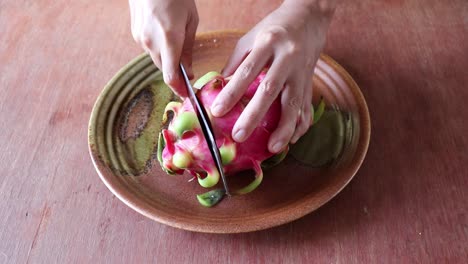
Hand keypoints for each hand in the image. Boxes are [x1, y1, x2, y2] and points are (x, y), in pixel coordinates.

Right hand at [129, 0, 197, 96]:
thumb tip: (189, 72)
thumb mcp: (191, 21)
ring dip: (167, 60)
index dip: (179, 90)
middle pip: (164, 70)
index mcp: (169, 39)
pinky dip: (159, 49)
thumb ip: (188, 49)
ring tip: (177, 47)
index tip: (187, 95)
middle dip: (176, 75)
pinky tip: (165, 36)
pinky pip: (150, 49)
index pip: (171, 77)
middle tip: (188, 76)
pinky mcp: (135, 34)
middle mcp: (152, 42)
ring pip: (157, 60)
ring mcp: (140, 39)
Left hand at [210, 0, 336, 152]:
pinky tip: (292, 139)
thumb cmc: (274, 28)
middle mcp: (287, 57)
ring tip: (272, 148)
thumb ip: (235, 61)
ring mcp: (302, 71)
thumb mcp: (251, 37)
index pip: (247, 71)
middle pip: (270, 90)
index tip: (217, 111)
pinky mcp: (310, 81)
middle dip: (254, 116)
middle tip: (239, 136)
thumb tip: (220, 85)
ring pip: (294, 103)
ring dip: (283, 128)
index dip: (232, 92)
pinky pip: (307, 107)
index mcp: (268, 43)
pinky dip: (300, 125)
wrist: (310, 17)